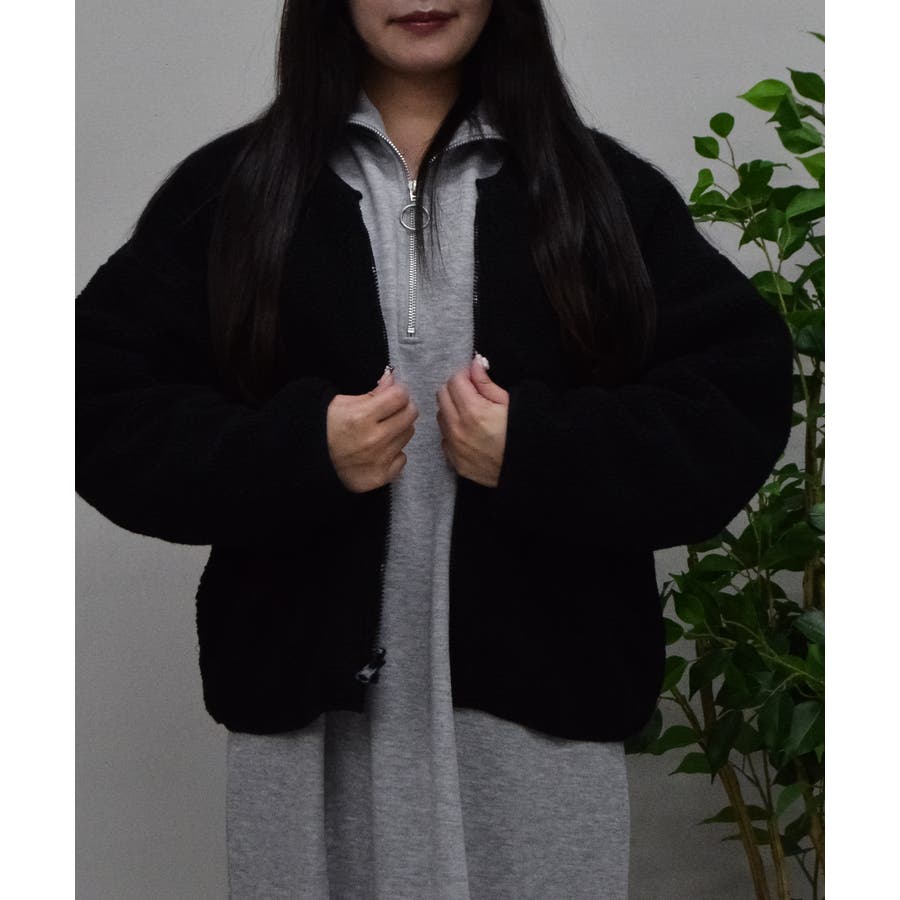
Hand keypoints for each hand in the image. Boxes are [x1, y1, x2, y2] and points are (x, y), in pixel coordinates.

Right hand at [326, 366, 418, 492]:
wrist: (309, 462)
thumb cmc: (324, 429)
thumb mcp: (341, 403)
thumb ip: (372, 392)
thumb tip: (392, 379)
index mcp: (361, 416)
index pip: (400, 396)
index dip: (398, 391)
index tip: (393, 394)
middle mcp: (374, 439)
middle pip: (410, 415)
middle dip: (403, 408)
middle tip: (391, 410)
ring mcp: (379, 460)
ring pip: (407, 435)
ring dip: (398, 429)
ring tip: (381, 430)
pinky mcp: (380, 477)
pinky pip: (401, 458)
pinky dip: (394, 453)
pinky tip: (379, 450)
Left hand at [436, 353, 508, 487]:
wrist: (526, 469)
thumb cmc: (521, 433)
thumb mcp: (509, 403)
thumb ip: (486, 383)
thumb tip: (474, 364)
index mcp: (473, 410)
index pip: (454, 380)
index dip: (465, 375)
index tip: (474, 379)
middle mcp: (458, 428)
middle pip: (442, 395)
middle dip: (455, 389)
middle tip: (472, 393)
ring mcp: (454, 446)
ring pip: (441, 416)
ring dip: (451, 409)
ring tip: (471, 414)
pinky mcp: (454, 460)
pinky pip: (444, 438)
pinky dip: (452, 431)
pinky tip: (469, 432)